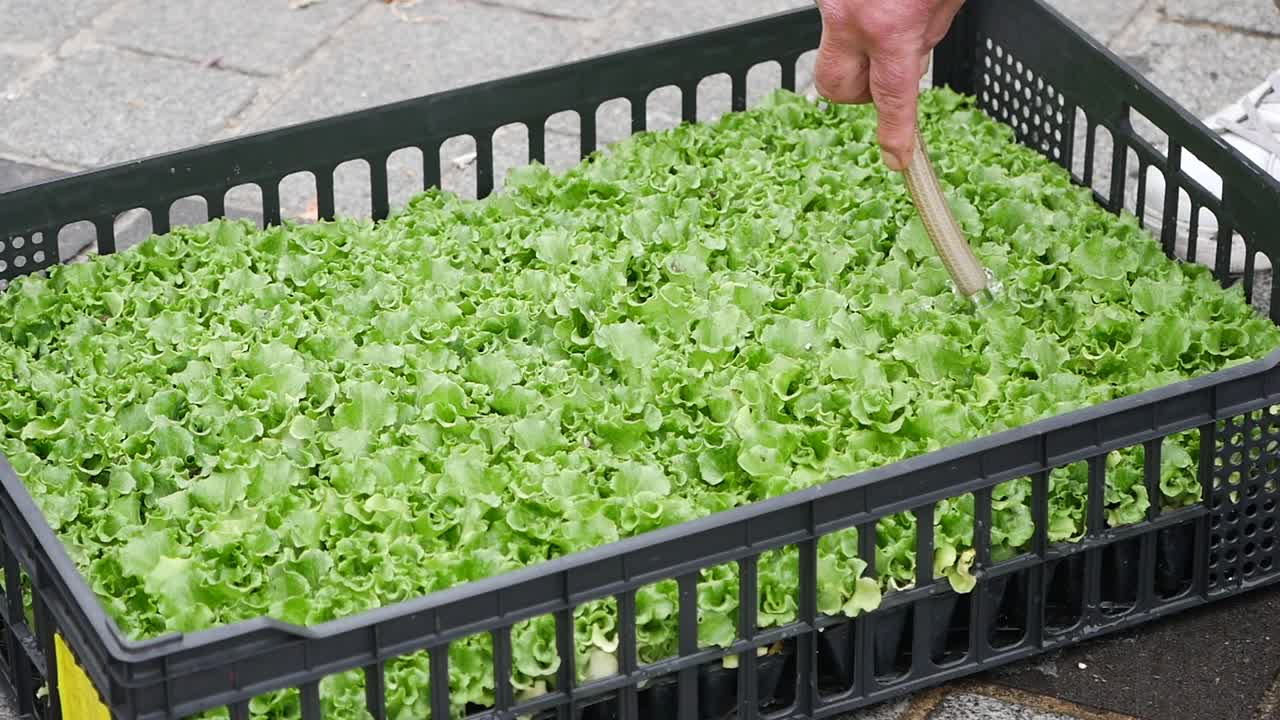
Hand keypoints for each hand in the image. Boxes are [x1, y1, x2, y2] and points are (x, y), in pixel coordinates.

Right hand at [813, 0, 964, 170]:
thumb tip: (915, 54)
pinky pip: (839, 16)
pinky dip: (859, 16)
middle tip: (883, 73)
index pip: (891, 98)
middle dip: (858, 90)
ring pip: (836, 46)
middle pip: (836, 86)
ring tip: (889, 19)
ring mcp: (830, 0)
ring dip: (859, 45)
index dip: (894, 134)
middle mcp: (848, 16)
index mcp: (888, 26)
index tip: (897, 157)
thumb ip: (930, 32)